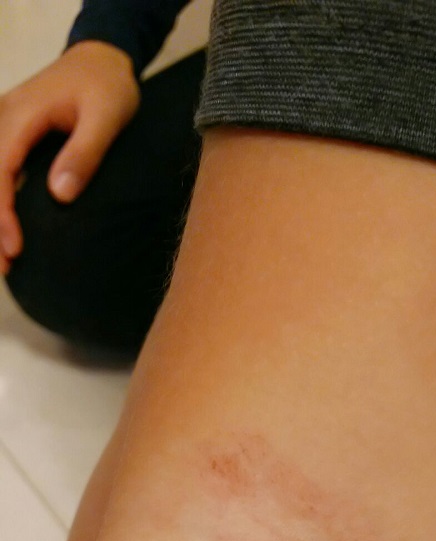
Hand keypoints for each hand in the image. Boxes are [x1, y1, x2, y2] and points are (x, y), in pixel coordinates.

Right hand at [0, 41, 140, 273]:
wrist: (101, 58)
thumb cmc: (108, 87)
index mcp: (20, 115)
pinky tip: (6, 231)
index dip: (2, 212)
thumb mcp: (107, 115)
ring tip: (3, 260)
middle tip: (4, 269)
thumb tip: (61, 194)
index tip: (14, 248)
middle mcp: (3, 118)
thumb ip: (85, 153)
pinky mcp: (11, 135)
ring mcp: (4, 126)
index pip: (0, 169)